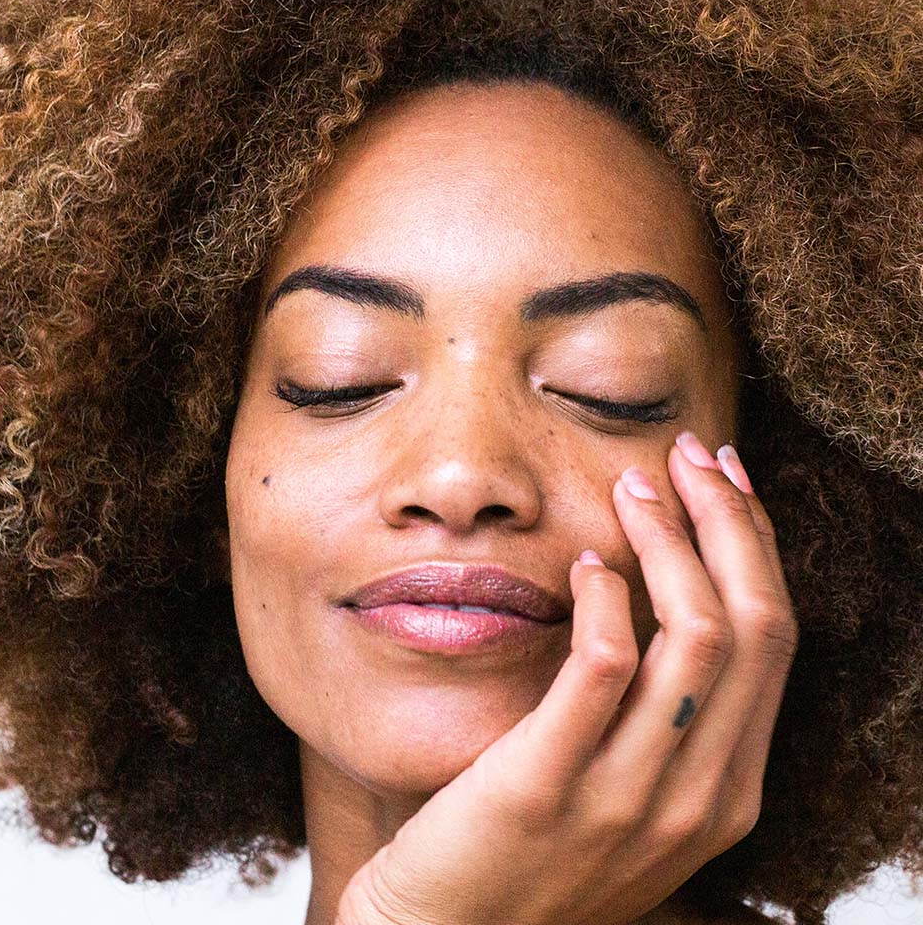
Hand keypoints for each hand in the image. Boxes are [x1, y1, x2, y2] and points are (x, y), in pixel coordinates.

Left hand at [335, 432, 797, 924]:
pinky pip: (604, 670)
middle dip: (728, 520)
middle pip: (750, 625)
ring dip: (669, 541)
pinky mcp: (547, 786)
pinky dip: (606, 600)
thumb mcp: (628, 789)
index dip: (755, 544)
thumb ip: (662, 713)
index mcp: (726, 789)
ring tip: (631, 488)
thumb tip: (663, 592)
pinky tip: (585, 565)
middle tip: (686, 454)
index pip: (772, 640)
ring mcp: (628, 797)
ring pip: (694, 636)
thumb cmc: (531, 850)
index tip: (723, 477)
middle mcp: (698, 796)